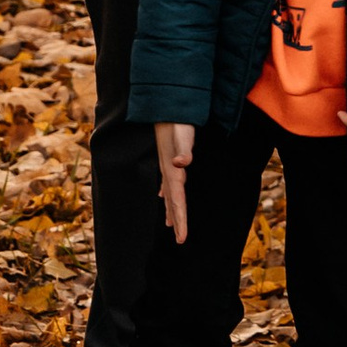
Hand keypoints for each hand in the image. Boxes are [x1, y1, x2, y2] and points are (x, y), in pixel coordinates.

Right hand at [156, 120, 194, 242]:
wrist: (166, 105)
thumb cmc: (177, 120)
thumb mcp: (182, 133)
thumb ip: (183, 149)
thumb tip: (181, 163)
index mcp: (173, 170)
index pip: (177, 201)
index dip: (180, 220)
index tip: (181, 239)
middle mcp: (169, 171)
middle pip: (172, 202)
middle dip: (176, 221)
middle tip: (180, 241)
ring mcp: (168, 165)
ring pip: (169, 193)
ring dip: (171, 209)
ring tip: (171, 225)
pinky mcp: (169, 158)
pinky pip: (168, 182)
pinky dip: (167, 194)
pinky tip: (163, 196)